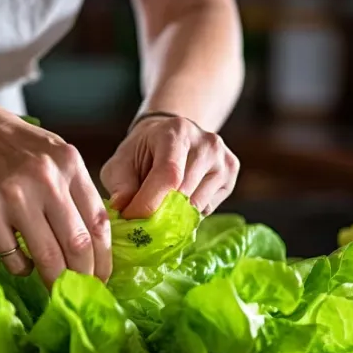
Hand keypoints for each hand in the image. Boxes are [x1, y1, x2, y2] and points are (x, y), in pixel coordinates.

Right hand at [0, 100, 111, 286]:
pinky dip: (22, 268)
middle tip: (82, 290)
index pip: (99, 222)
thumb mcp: (53, 153)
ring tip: (57, 288)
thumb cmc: (10, 144)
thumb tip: (93, 240)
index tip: (103, 276)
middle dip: (84, 276)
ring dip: (55, 280)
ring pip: (48, 256)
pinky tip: (23, 263)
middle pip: (77, 244)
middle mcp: (45, 179)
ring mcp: (14, 196)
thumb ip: (74, 189)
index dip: (104, 257)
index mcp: (69, 164)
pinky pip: (13, 256)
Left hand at [101, 115, 239, 217]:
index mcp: (176, 132)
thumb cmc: (143, 150)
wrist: (172, 136)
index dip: (149, 202)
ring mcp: (223, 159)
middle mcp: (206, 143)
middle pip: (183, 193)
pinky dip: (188, 213)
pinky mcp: (231, 175)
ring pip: (196, 206)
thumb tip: (124, 210)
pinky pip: (207, 209)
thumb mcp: (122, 162)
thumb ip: (121, 186)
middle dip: (157, 213)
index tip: (130, 219)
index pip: (168, 174)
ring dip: (173, 215)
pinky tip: (179, 198)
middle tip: (139, 220)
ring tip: (159, 204)